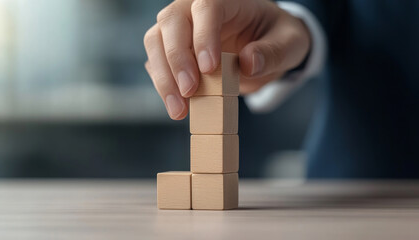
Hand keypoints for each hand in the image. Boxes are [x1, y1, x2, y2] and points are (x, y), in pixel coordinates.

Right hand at [144, 0, 310, 119]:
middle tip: (189, 92)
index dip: (203, 36)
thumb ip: (273, 53)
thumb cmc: (276, 38)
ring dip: (163, 77)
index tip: (208, 69)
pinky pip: (157, 62)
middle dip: (176, 59)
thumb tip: (248, 63)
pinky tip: (177, 105)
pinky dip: (164, 84)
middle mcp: (196, 9)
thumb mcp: (290, 44)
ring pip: (156, 41)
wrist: (263, 46)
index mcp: (227, 0)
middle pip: (172, 22)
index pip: (206, 7)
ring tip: (179, 109)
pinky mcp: (173, 49)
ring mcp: (181, 28)